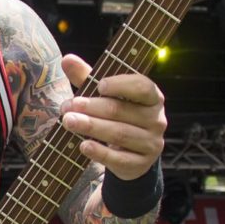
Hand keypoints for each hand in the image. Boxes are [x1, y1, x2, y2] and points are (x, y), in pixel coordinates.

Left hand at [59, 56, 166, 179]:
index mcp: (152, 97)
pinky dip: (100, 152)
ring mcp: (152, 143)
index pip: (142, 87)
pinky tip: (84, 146)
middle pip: (122, 111)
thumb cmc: (118, 116)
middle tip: (68, 107)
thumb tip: (67, 59)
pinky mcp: (142, 164)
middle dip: (92, 108)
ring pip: (119, 134)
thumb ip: (88, 77)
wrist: (132, 155)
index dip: (121, 85)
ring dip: (92, 127)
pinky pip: (119, 158)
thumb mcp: (105, 96)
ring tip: (69, 122)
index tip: (99, 85)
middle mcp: (157, 119)